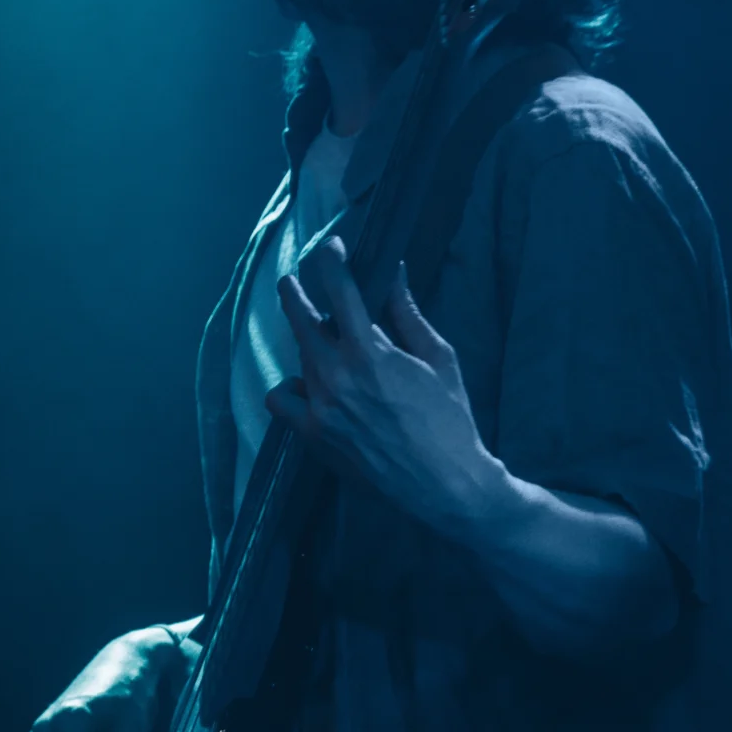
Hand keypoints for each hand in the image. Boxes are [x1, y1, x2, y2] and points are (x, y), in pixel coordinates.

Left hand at [265, 241, 498, 537]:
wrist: (446, 484)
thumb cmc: (449, 419)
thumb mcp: (437, 359)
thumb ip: (407, 315)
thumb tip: (393, 274)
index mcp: (369, 353)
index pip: (339, 291)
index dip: (331, 263)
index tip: (330, 248)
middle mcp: (336, 377)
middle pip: (301, 321)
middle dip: (295, 295)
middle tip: (292, 282)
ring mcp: (319, 408)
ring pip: (298, 360)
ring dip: (309, 347)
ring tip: (324, 348)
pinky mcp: (313, 436)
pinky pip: (282, 400)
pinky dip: (290, 390)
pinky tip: (307, 389)